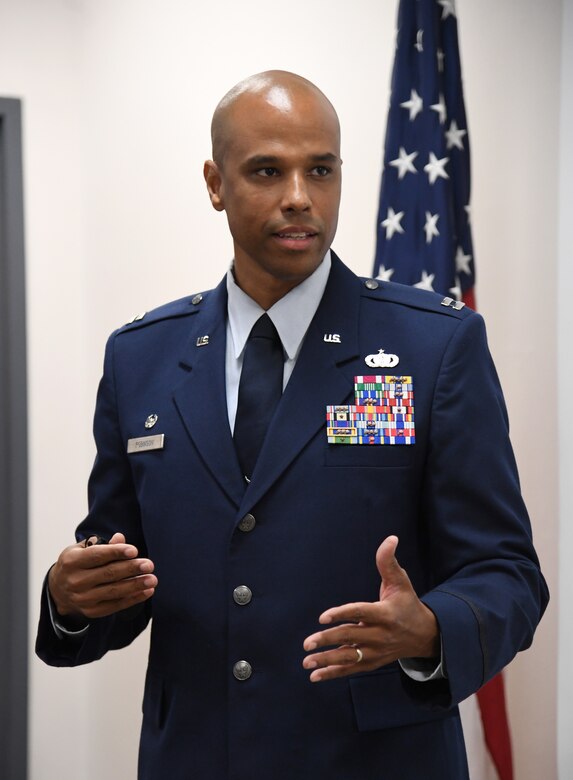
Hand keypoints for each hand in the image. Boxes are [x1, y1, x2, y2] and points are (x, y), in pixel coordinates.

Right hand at [48, 532, 156, 619]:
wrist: (58, 589)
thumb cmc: (76, 564)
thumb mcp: (82, 549)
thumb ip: (102, 544)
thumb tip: (120, 538)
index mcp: (72, 562)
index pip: (96, 556)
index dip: (116, 552)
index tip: (134, 550)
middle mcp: (76, 581)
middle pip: (108, 574)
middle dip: (130, 569)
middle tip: (149, 565)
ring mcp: (83, 598)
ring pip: (113, 591)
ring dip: (135, 585)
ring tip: (152, 579)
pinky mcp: (92, 611)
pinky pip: (115, 605)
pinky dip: (133, 599)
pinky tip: (147, 591)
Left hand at [302, 535, 438, 681]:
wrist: (424, 635)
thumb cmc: (407, 603)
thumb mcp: (401, 581)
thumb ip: (389, 562)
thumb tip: (390, 538)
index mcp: (385, 614)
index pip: (360, 613)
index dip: (342, 614)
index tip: (322, 617)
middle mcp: (380, 635)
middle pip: (351, 637)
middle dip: (328, 641)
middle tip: (307, 642)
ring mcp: (376, 651)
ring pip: (349, 657)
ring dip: (327, 661)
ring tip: (306, 662)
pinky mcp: (372, 662)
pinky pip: (351, 669)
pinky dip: (333, 673)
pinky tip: (315, 676)